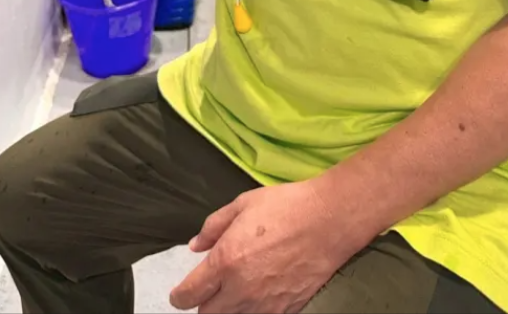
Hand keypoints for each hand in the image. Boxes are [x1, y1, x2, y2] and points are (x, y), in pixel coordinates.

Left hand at [169, 182, 361, 313]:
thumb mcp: (243, 204)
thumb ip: (214, 226)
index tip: (179, 294)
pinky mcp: (285, 310)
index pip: (189, 295)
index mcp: (226, 261)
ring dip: (226, 310)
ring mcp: (264, 305)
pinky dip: (252, 311)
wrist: (328, 221)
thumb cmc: (286, 206)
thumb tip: (195, 245)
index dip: (179, 296)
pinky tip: (258, 294)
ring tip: (234, 290)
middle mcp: (241, 289)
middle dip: (203, 303)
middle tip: (208, 289)